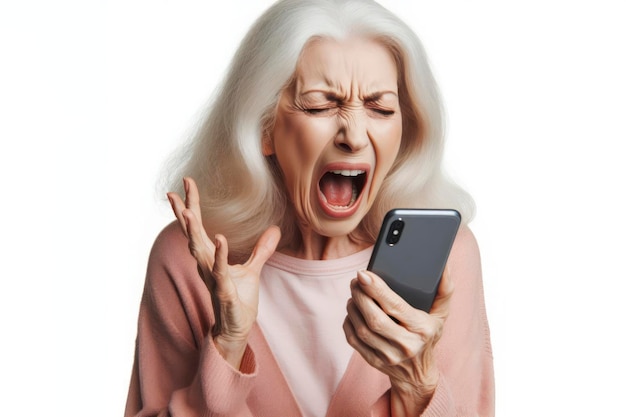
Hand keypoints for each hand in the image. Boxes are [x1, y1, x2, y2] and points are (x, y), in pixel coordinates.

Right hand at [168, 177, 280, 367]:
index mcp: (210, 257)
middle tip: (175, 190)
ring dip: (192, 231)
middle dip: (184, 211)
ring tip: (188, 211)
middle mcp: (206, 264)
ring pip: (198, 250)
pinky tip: (220, 238)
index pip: (199, 226)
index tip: (186, 182)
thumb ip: (262, 249)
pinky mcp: (223, 290)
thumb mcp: (253, 270)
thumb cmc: (239, 300)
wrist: (236, 329)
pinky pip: (219, 270)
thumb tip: (275, 229)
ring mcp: (212, 277)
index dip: (192, 204)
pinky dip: (220, 254)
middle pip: (191, 233)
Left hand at [343, 269, 452, 414]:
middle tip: (356, 281)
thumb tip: (444, 267)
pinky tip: (352, 311)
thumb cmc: (428, 336)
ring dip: (353, 307)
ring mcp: (389, 356)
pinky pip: (353, 340)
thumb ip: (444, 290)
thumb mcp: (440, 315)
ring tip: (354, 294)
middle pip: (374, 318)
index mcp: (422, 329)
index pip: (395, 307)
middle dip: (360, 296)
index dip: (377, 289)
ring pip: (361, 329)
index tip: (363, 274)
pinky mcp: (374, 362)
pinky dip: (349, 322)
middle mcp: (406, 345)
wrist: (419, 375)